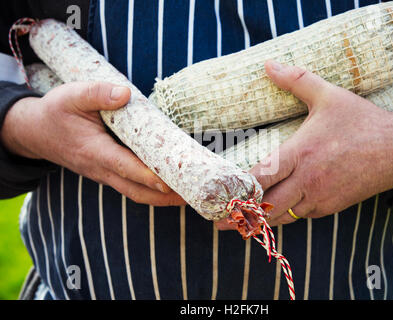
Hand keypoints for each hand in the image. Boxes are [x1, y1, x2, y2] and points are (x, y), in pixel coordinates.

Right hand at [1, 82, 185, 205]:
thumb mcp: (71, 95)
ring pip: (136, 193)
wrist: (36, 132)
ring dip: (162, 199)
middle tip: (192, 196)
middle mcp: (101, 169)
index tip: (170, 181)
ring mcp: (105, 174)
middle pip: (136, 191)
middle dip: (164, 197)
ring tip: (190, 197)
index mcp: (94, 151)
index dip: (147, 175)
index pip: (125, 166)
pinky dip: (153, 191)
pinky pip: (132, 187)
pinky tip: (171, 186)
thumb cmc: (56, 112)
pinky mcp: (109, 173)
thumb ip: (97, 93)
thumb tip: (126, 94)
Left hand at [216, 60, 392, 229]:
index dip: (238, 191)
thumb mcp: (329, 95)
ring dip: (261, 218)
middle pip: (266, 207)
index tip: (220, 198)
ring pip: (282, 216)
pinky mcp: (330, 207)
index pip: (261, 178)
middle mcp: (308, 180)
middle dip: (242, 216)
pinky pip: (300, 215)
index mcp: (301, 153)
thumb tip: (268, 64)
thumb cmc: (362, 121)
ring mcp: (319, 197)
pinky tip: (274, 210)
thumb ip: (296, 79)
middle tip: (220, 220)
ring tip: (240, 221)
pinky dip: (284, 215)